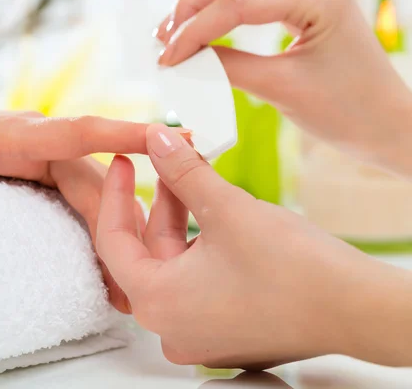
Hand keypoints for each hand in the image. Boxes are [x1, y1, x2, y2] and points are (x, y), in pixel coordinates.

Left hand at [0, 98, 151, 312]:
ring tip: (125, 289)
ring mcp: (46, 163)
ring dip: (117, 237)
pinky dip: (102, 234)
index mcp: (13, 135)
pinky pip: (85, 204)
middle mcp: (39, 145)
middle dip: (121, 228)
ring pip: (97, 196)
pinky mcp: (47, 179)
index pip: (75, 132)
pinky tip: (107, 267)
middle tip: (133, 283)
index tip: (164, 138)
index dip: (122, 133)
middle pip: (96, 183)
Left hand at [97, 124, 411, 367]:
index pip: (113, 241)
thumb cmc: (293, 266)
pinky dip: (200, 244)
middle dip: (157, 200)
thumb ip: (182, 171)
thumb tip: (156, 138)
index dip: (115, 193)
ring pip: (175, 263)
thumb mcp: (227, 208)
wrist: (358, 309)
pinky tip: (213, 209)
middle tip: (165, 157)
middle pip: (148, 251)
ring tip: (193, 173)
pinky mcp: (225, 330)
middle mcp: (171, 326)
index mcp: (157, 302)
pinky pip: (197, 280)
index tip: (121, 160)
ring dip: (181, 217)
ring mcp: (199, 333)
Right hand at [154, 0, 411, 175]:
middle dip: (191, 10)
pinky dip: (220, 14)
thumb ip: (228, 68)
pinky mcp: (302, 4)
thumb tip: (184, 59)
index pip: (238, 0)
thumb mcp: (279, 89)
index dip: (195, 28)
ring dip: (201, 8)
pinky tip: (200, 31)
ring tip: (173, 37)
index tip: (168, 56)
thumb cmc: (346, 111)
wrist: (383, 123)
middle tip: (163, 41)